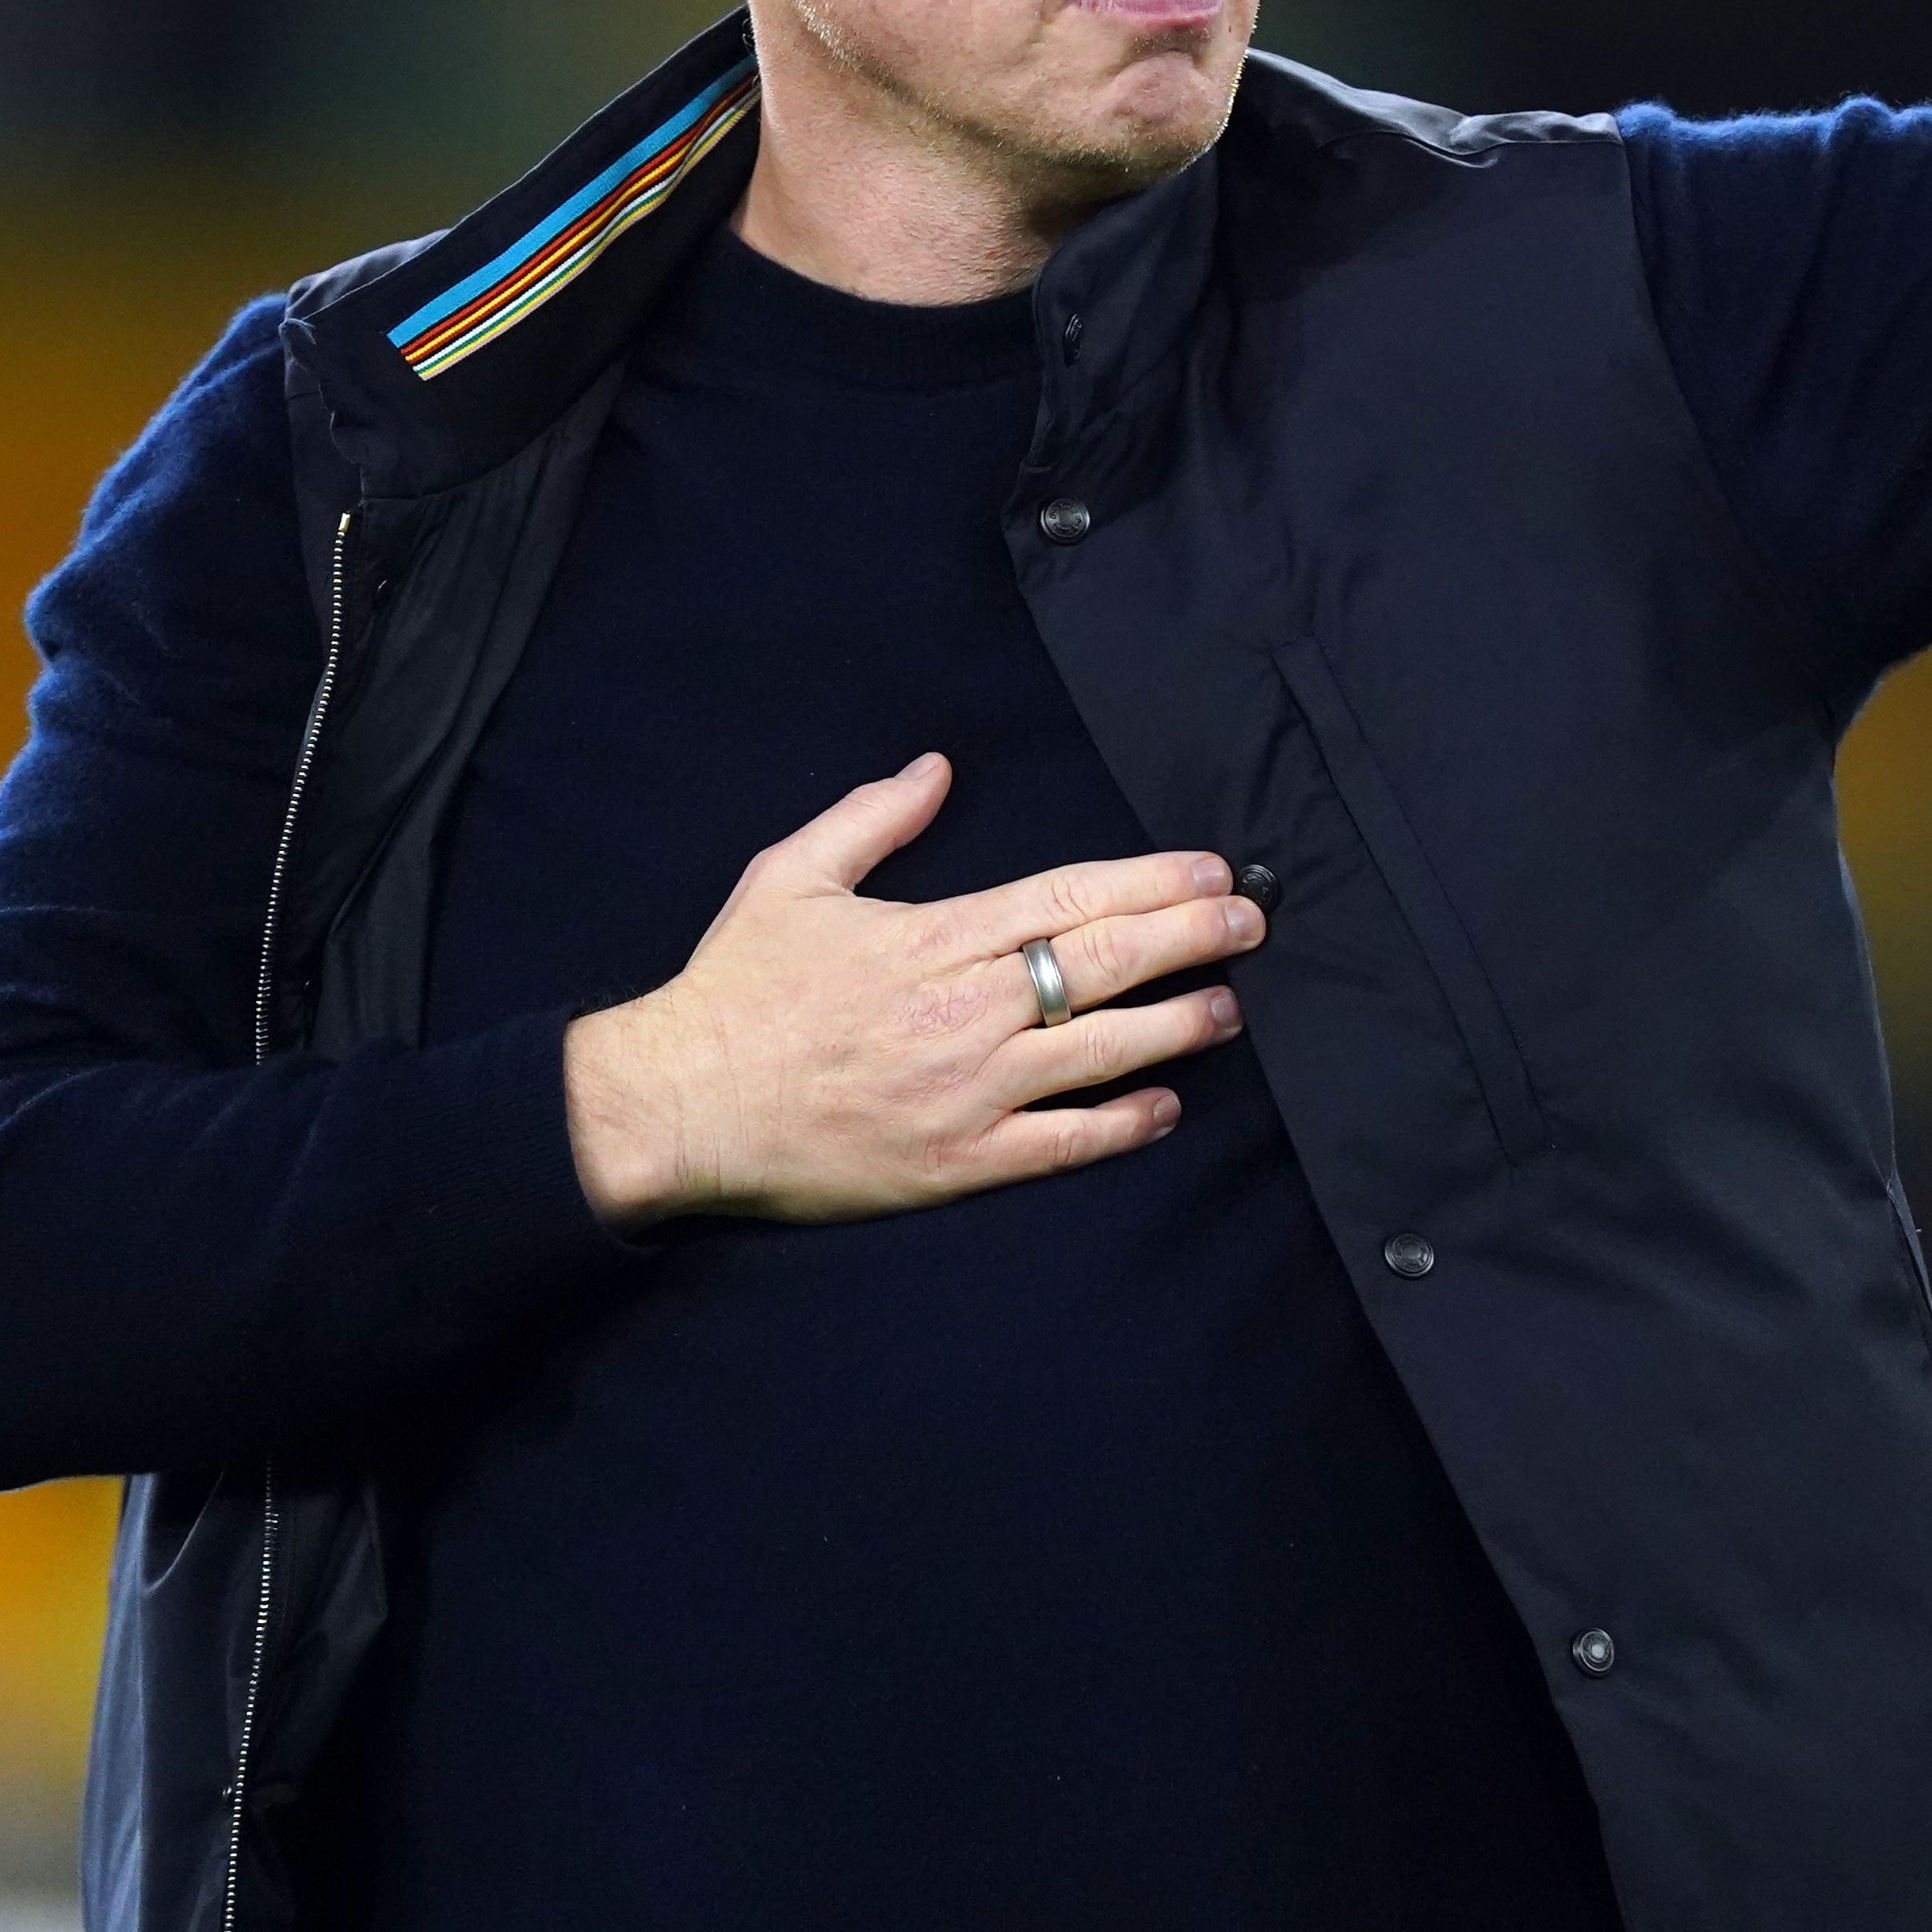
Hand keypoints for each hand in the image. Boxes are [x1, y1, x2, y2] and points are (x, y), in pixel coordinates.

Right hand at [561, 754, 1263, 1230]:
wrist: (678, 1104)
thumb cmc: (733, 989)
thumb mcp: (791, 877)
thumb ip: (872, 818)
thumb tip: (937, 769)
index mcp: (935, 937)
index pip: (1070, 896)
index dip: (1152, 882)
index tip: (1209, 872)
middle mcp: (966, 1009)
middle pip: (1104, 962)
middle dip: (1190, 938)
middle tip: (1253, 924)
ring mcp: (968, 1090)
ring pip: (1098, 1050)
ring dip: (1175, 1027)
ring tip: (1229, 1009)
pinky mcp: (956, 1162)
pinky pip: (1059, 1142)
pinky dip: (1119, 1125)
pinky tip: (1165, 1109)